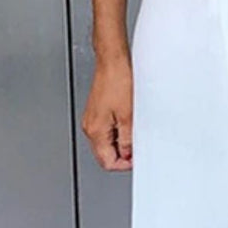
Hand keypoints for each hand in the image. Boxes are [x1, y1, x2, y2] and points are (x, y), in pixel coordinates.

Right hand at [82, 53, 132, 170]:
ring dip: (121, 142)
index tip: (136, 159)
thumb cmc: (117, 81)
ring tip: (133, 131)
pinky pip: (107, 130)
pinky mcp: (97, 112)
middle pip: (105, 154)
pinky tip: (127, 123)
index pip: (107, 162)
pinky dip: (118, 131)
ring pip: (106, 143)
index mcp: (95, 131)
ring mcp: (92, 119)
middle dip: (122, 155)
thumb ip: (128, 140)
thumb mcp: (128, 116)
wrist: (112, 62)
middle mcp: (90, 127)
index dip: (124, 164)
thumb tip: (129, 154)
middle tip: (137, 146)